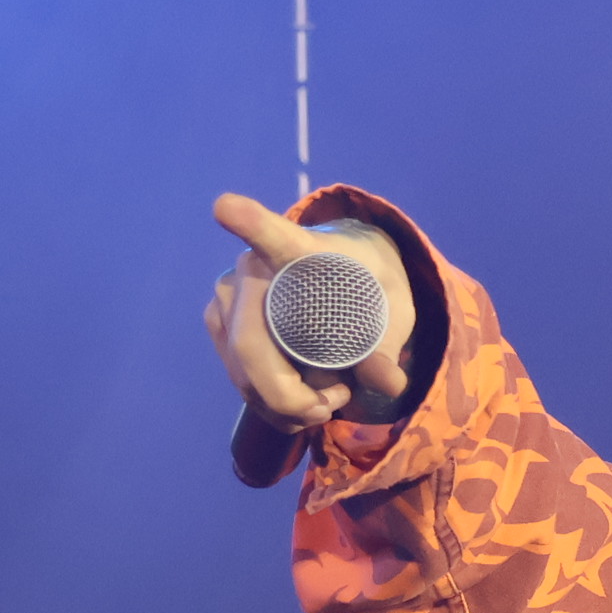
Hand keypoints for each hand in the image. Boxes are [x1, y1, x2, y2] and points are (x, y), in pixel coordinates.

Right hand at [202, 191, 422, 428]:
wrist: (343, 278)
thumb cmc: (368, 286)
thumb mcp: (392, 311)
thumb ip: (387, 345)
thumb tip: (389, 383)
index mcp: (299, 249)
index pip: (271, 233)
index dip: (249, 222)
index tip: (226, 207)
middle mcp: (251, 268)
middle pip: (252, 347)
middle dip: (290, 396)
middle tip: (334, 404)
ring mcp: (227, 297)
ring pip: (244, 373)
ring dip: (285, 405)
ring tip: (327, 401)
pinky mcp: (219, 324)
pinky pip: (238, 378)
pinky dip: (271, 404)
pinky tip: (302, 405)